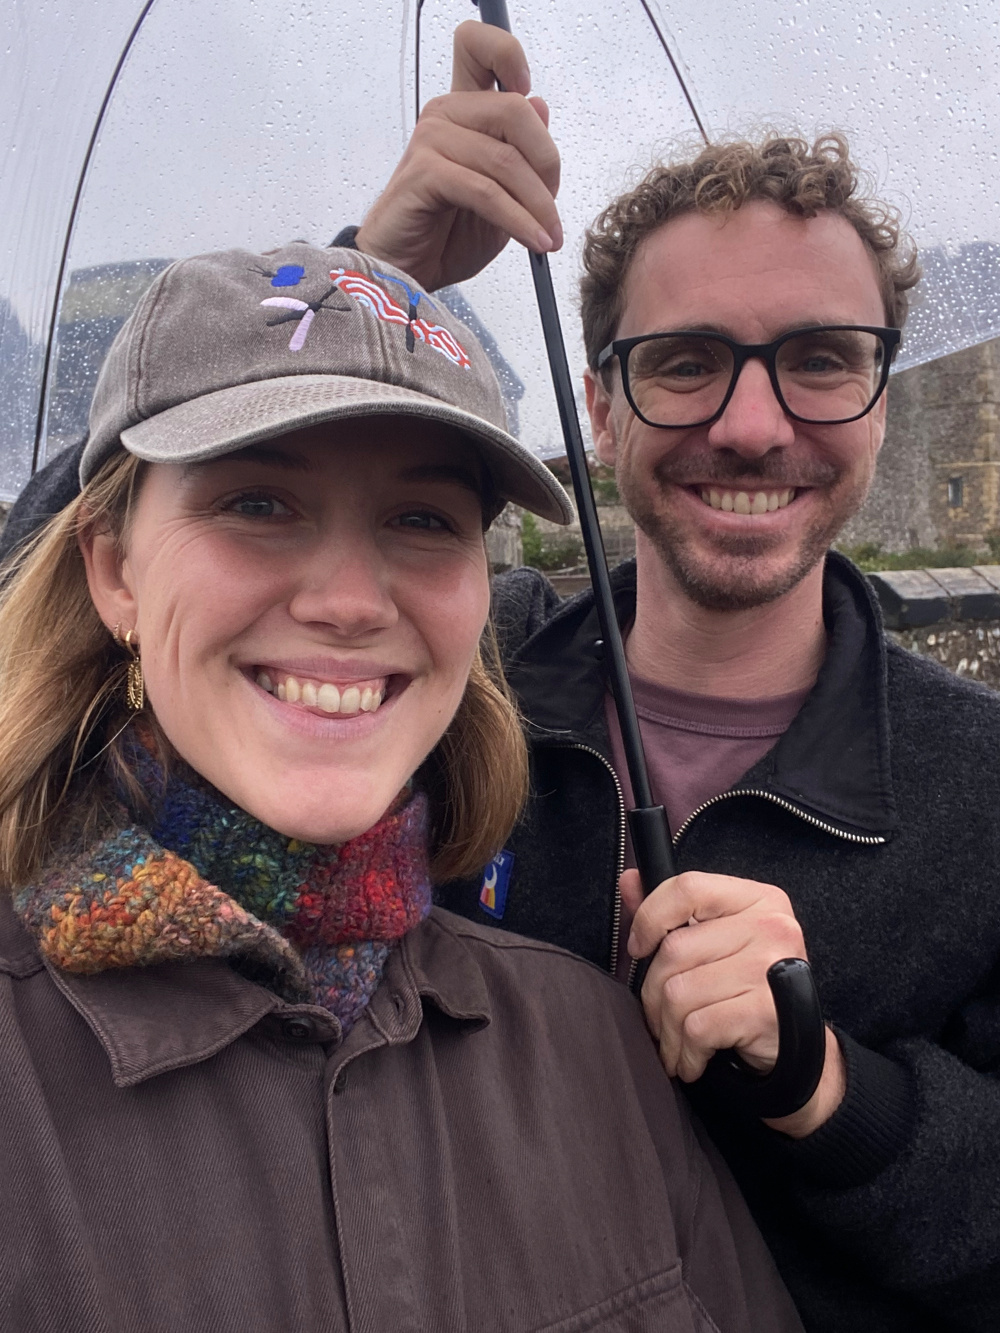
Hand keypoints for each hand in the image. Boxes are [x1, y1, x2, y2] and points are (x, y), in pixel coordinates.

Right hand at [354, 20, 560, 290]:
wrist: (406, 274)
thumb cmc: (447, 237)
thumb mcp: (501, 198)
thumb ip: (520, 154)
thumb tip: (540, 104)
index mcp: (462, 111)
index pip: (477, 47)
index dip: (508, 55)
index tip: (528, 92)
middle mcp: (445, 115)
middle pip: (514, 110)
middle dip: (547, 164)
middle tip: (553, 208)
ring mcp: (431, 140)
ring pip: (506, 161)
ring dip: (537, 206)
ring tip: (548, 238)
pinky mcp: (425, 172)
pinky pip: (486, 191)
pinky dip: (517, 220)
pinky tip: (533, 242)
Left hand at [623, 868, 845, 1136]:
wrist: (798, 1051)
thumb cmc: (748, 988)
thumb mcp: (716, 940)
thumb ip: (672, 910)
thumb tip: (630, 880)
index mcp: (758, 899)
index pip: (688, 888)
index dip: (650, 917)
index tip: (638, 946)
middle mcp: (771, 926)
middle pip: (674, 949)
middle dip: (652, 991)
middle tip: (657, 1014)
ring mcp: (771, 968)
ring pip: (679, 993)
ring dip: (666, 1028)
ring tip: (674, 1041)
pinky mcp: (766, 1012)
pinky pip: (697, 1027)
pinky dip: (685, 1051)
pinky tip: (692, 1059)